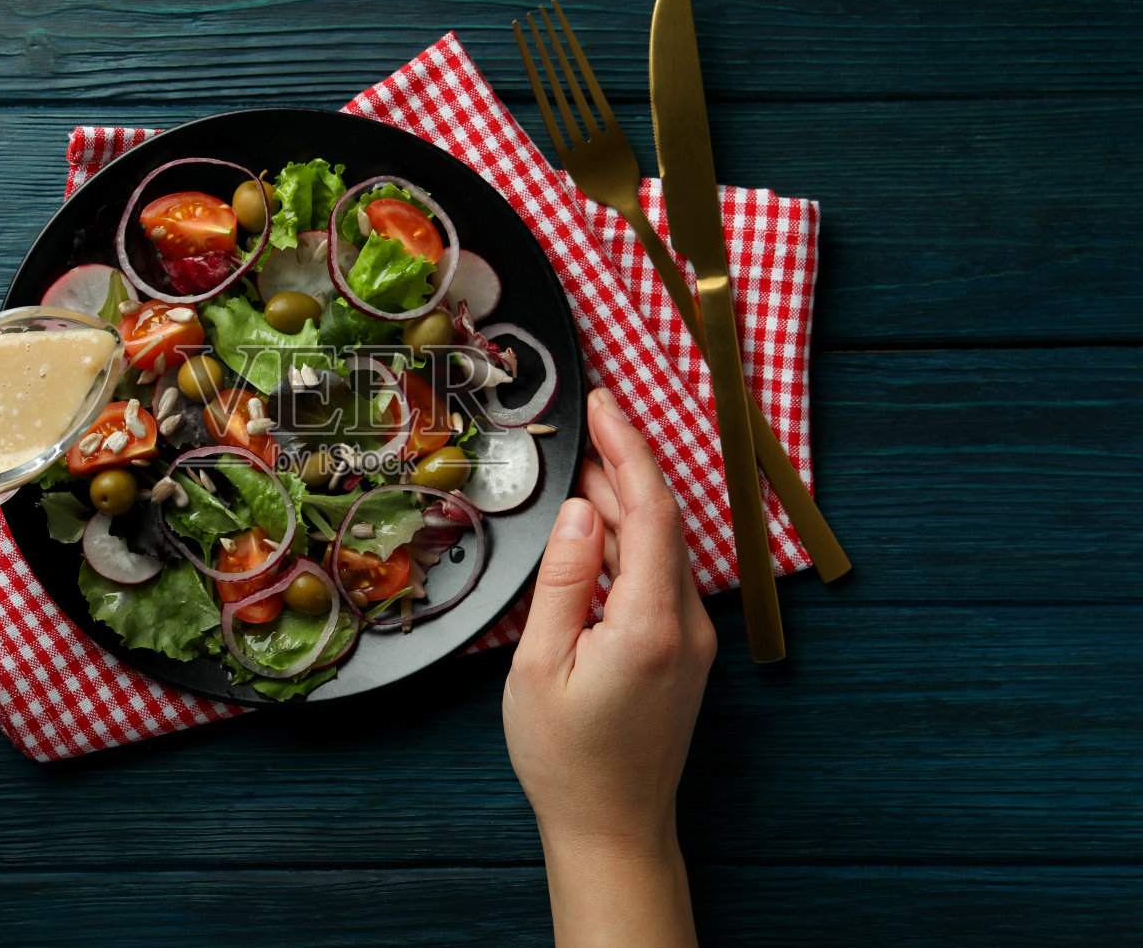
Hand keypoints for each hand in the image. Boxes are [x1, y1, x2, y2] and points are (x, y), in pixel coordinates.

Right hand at [503, 388, 715, 946]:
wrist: (613, 827)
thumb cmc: (566, 757)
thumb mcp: (539, 665)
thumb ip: (564, 579)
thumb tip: (580, 509)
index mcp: (650, 623)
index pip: (650, 511)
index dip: (629, 449)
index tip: (605, 405)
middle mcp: (687, 624)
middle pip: (663, 520)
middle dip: (627, 464)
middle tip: (587, 423)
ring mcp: (694, 638)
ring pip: (664, 546)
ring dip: (627, 501)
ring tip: (584, 465)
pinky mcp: (685, 651)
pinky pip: (662, 576)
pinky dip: (632, 540)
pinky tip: (600, 529)